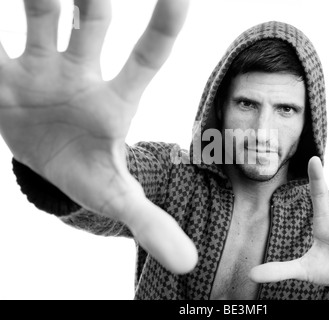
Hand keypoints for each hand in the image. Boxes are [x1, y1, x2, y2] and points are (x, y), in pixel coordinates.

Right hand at [0, 0, 196, 273]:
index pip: (147, 59)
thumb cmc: (89, 171)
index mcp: (114, 100)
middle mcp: (80, 72)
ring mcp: (39, 67)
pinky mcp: (1, 75)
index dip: (164, 29)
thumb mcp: (117, 197)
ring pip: (39, 15)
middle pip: (91, 23)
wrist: (48, 161)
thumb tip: (189, 264)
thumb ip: (151, 225)